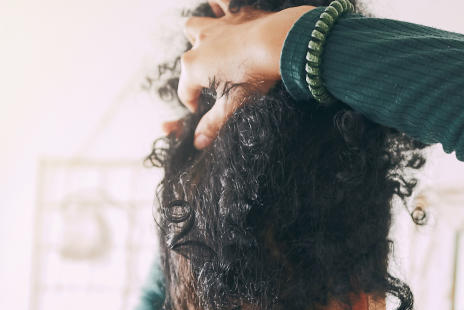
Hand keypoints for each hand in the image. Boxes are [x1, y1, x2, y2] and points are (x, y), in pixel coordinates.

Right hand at [178, 3, 315, 148]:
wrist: (277, 44)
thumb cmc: (255, 77)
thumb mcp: (234, 105)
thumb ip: (213, 124)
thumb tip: (198, 143)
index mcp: (194, 67)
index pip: (185, 91)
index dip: (192, 104)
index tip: (199, 111)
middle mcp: (199, 43)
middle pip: (189, 59)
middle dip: (195, 71)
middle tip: (211, 82)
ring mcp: (216, 26)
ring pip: (194, 27)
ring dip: (197, 37)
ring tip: (208, 48)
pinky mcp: (235, 13)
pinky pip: (220, 2)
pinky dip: (219, 5)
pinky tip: (221, 9)